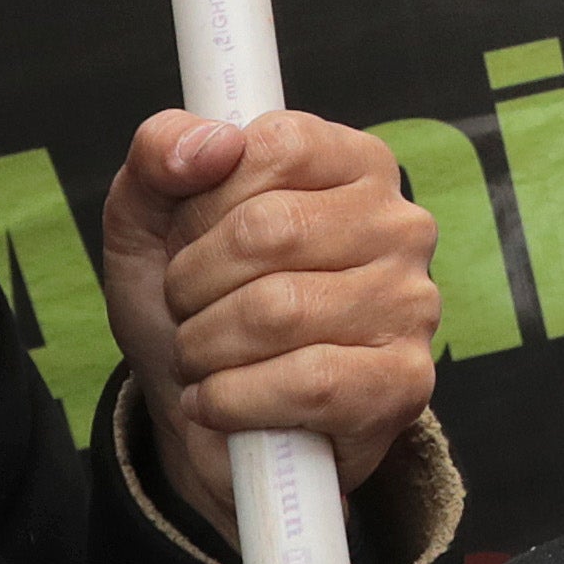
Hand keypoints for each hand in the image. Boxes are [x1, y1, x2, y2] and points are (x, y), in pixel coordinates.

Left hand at [100, 110, 446, 534]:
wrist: (206, 422)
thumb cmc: (196, 305)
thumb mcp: (151, 218)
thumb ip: (161, 154)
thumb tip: (211, 142)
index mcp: (353, 164)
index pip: (273, 148)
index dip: (203, 203)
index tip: (190, 239)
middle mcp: (399, 225)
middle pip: (267, 230)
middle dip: (193, 282)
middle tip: (186, 309)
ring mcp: (411, 305)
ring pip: (278, 311)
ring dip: (204, 346)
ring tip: (202, 357)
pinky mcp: (403, 384)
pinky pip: (307, 383)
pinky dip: (233, 399)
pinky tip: (220, 401)